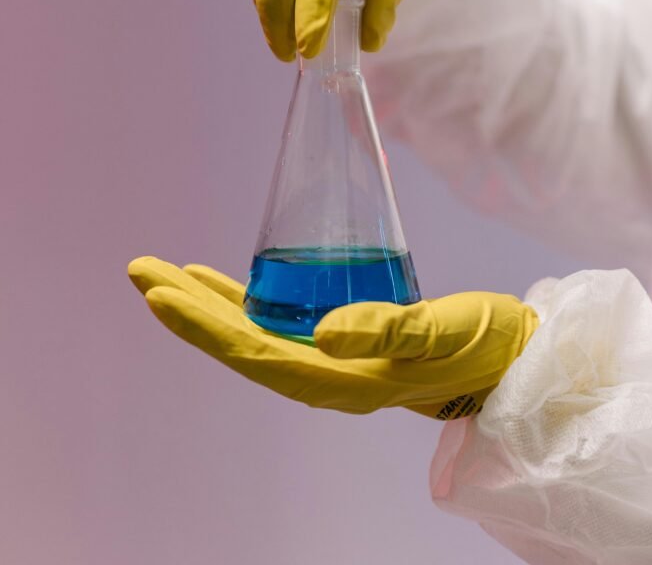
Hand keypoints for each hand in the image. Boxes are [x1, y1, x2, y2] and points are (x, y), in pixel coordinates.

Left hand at [128, 257, 537, 419]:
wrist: (511, 360)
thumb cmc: (483, 345)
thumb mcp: (442, 331)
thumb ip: (387, 332)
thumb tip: (323, 333)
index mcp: (341, 381)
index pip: (255, 353)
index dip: (204, 326)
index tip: (160, 293)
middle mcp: (325, 374)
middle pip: (241, 340)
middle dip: (188, 309)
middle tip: (140, 271)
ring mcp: (330, 359)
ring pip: (252, 330)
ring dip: (207, 304)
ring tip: (166, 275)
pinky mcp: (341, 341)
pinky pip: (277, 322)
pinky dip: (243, 300)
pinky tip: (222, 283)